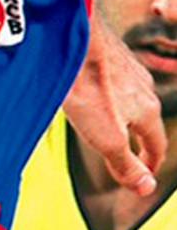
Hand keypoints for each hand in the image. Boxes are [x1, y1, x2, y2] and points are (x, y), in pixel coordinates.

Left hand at [63, 10, 163, 195]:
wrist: (72, 42)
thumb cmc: (88, 90)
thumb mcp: (107, 139)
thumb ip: (126, 165)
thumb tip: (147, 188)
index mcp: (148, 111)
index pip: (158, 144)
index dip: (151, 165)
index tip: (144, 177)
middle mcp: (145, 88)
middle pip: (147, 122)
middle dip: (140, 143)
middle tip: (131, 159)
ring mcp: (129, 70)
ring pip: (132, 101)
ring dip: (125, 120)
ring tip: (113, 132)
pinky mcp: (111, 57)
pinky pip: (117, 84)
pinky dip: (112, 99)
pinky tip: (96, 99)